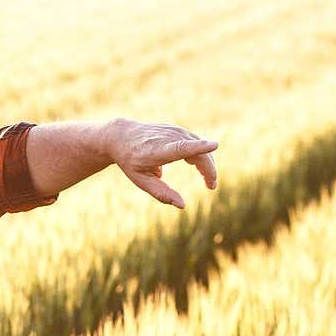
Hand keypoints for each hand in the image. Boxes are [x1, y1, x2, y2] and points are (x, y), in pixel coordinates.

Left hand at [104, 118, 218, 207]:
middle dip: (209, 169)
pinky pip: (195, 142)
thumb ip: (161, 193)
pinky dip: (200, 155)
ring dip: (207, 163)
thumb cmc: (130, 161)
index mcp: (158, 150)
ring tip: (208, 181)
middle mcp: (168, 138)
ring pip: (199, 146)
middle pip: (197, 152)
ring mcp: (174, 130)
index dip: (199, 147)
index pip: (181, 147)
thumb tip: (182, 205)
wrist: (120, 136)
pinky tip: (198, 167)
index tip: (214, 145)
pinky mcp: (177, 130)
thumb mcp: (141, 180)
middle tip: (211, 186)